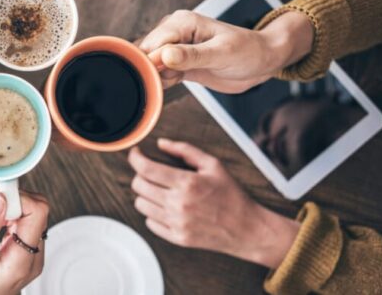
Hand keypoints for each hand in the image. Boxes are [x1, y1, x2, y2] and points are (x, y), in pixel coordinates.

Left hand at [128, 139, 299, 268]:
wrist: (246, 228)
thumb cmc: (230, 194)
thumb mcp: (213, 165)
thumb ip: (185, 150)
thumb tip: (161, 143)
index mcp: (187, 183)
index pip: (146, 168)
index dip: (135, 158)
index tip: (136, 154)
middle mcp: (178, 204)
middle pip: (138, 186)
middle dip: (140, 175)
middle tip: (150, 172)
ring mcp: (177, 223)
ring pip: (141, 204)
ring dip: (145, 194)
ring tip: (159, 190)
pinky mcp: (177, 238)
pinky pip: (150, 223)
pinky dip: (153, 213)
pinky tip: (165, 207)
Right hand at [138, 10, 313, 92]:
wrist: (263, 61)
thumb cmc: (249, 51)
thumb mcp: (222, 54)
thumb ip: (192, 55)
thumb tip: (164, 55)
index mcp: (182, 22)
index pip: (152, 42)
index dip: (150, 62)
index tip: (158, 78)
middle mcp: (174, 31)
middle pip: (145, 53)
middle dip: (150, 71)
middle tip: (170, 81)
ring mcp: (174, 47)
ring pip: (149, 64)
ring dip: (156, 77)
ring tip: (177, 80)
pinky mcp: (178, 63)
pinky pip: (159, 73)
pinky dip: (161, 82)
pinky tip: (175, 83)